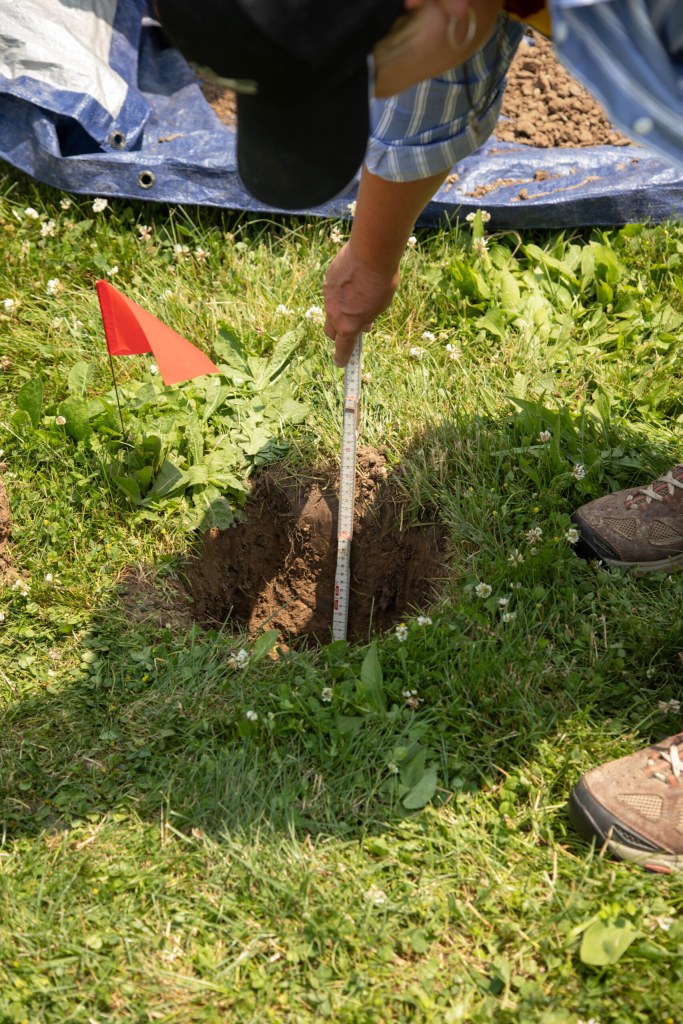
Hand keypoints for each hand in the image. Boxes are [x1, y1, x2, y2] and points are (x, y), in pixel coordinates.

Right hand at [323, 242, 398, 367]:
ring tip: (357, 297)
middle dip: (338, 333)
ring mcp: (328, 296)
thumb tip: (364, 323)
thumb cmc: (381, 282)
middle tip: (351, 327)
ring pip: (331, 310)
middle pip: (330, 331)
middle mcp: (334, 313)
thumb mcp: (380, 307)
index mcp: (349, 325)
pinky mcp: (327, 280)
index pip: (342, 348)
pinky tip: (352, 281)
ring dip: (340, 311)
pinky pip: (331, 293)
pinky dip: (339, 293)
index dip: (341, 357)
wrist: (371, 253)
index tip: (340, 363)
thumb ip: (368, 318)